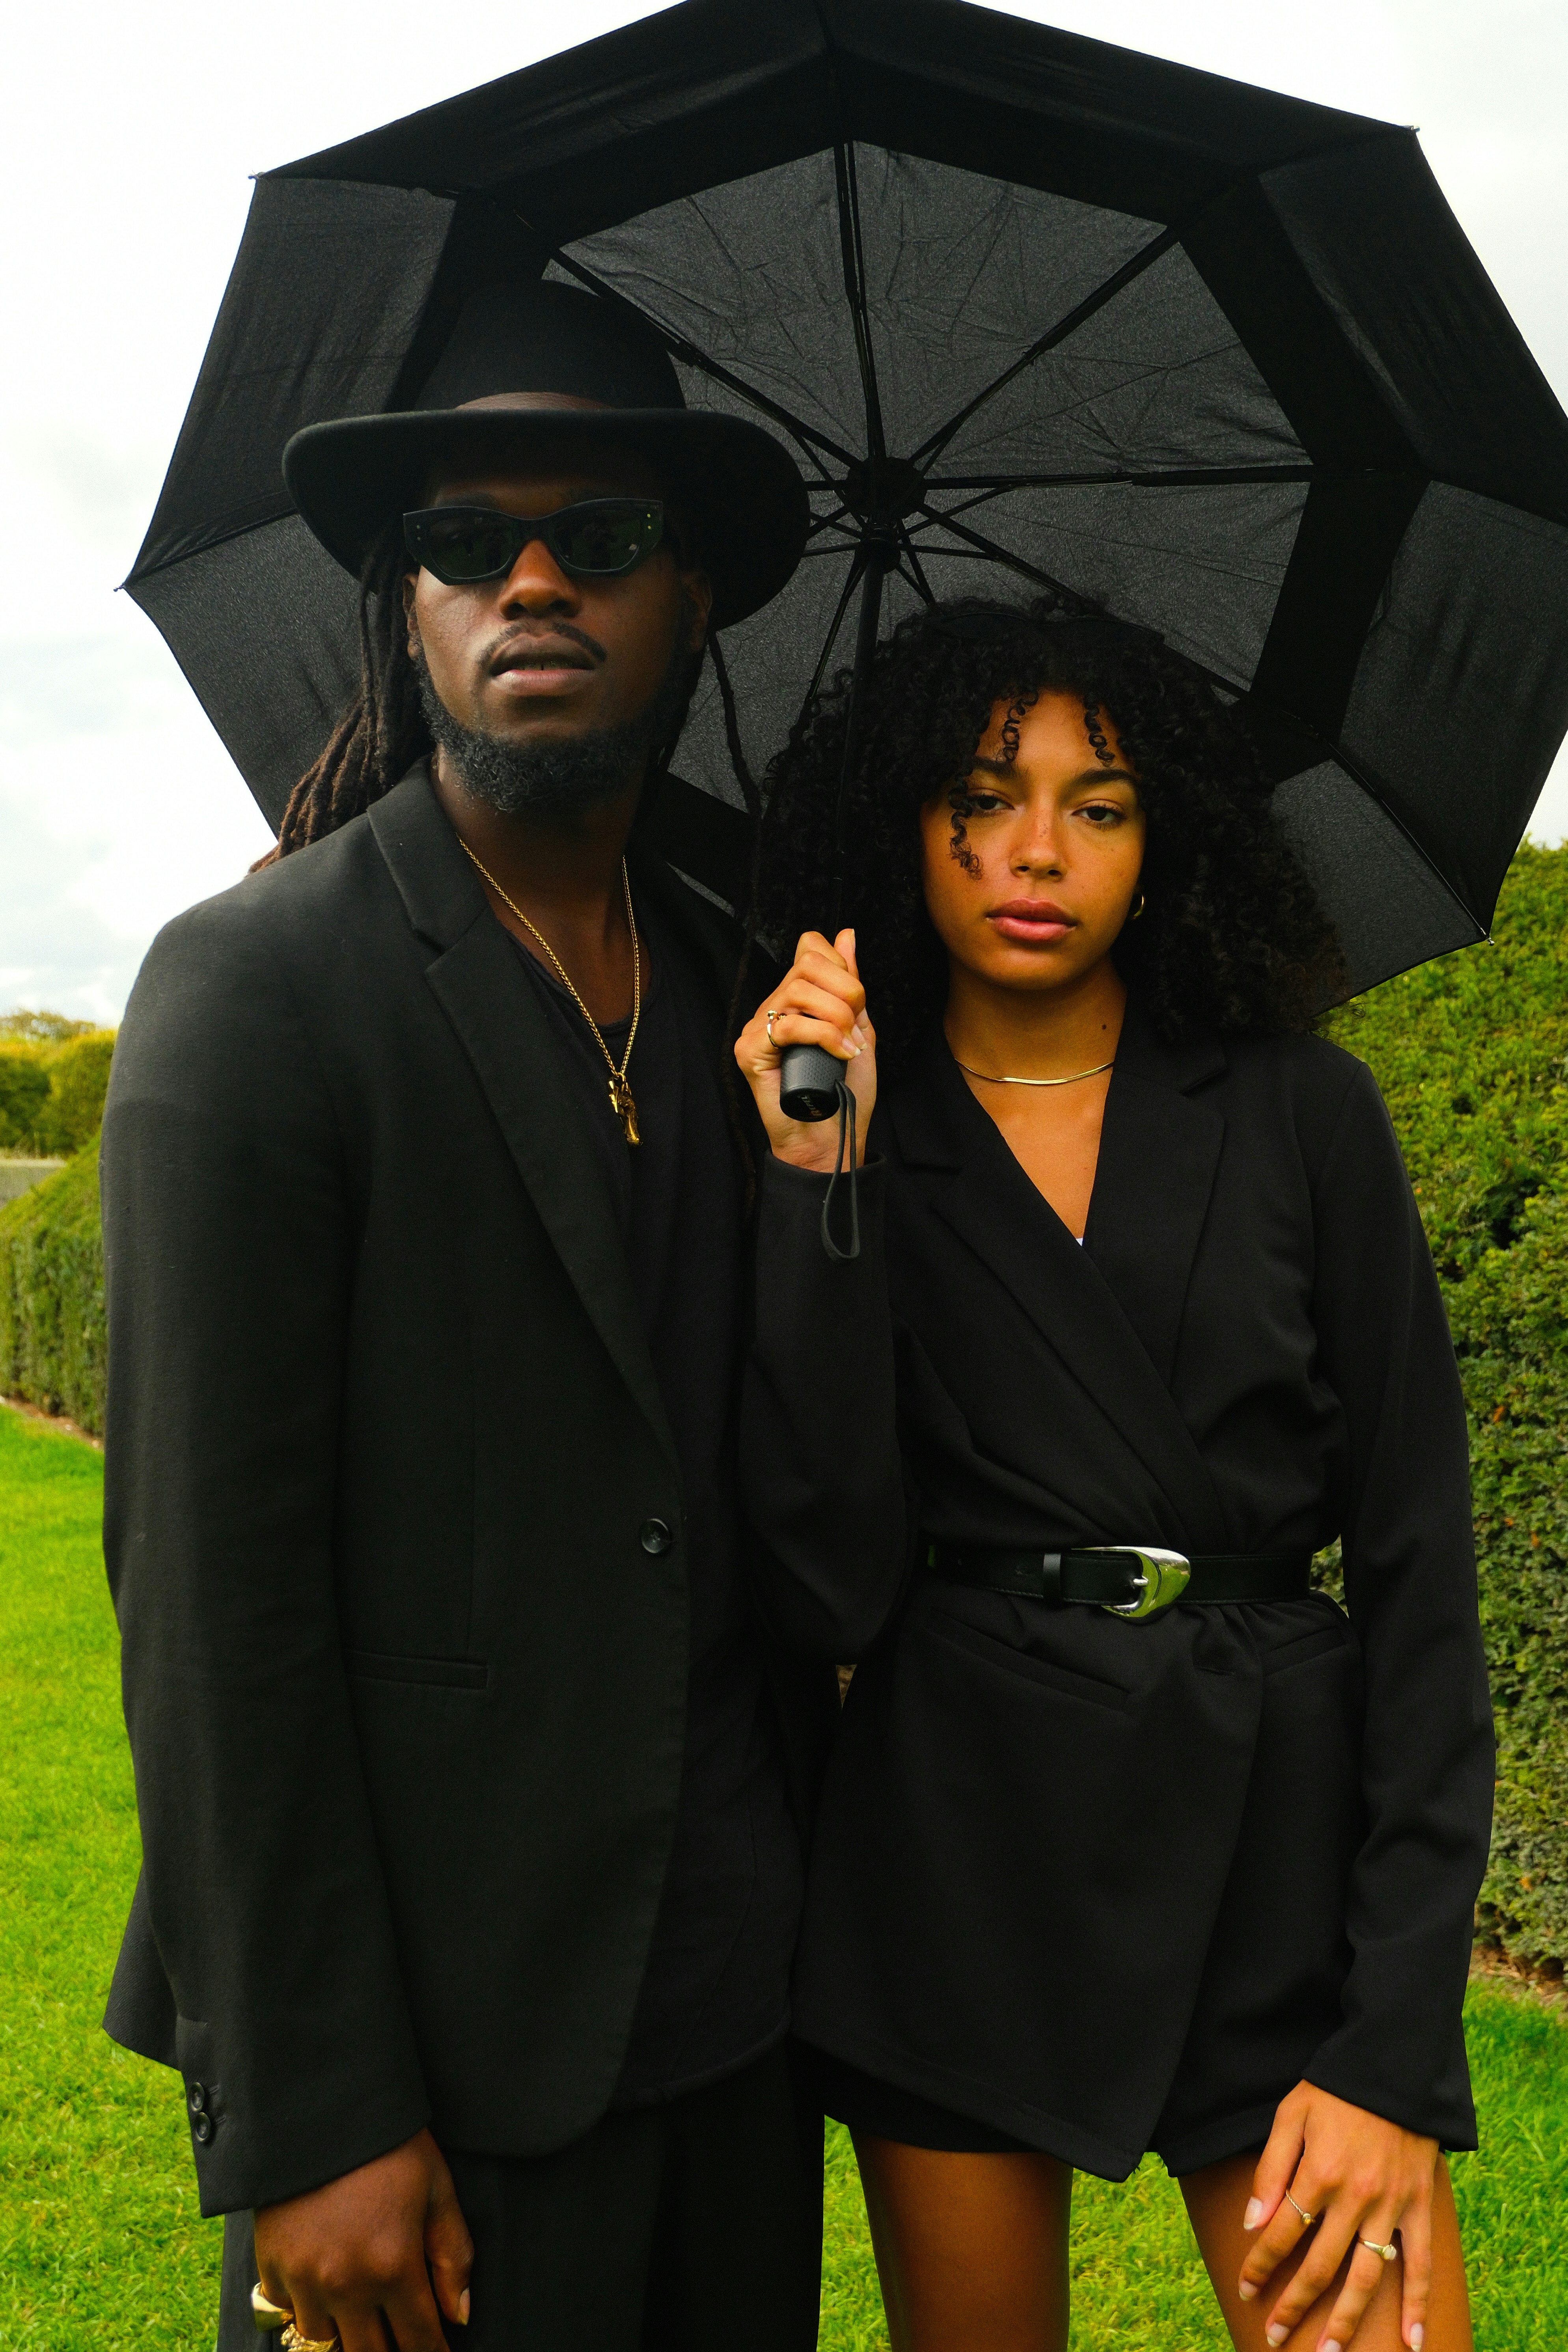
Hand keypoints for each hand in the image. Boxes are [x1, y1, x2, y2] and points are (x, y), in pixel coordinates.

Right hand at [254, 2126, 472, 2350]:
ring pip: (324, 2339)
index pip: (418, 2341)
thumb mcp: (436, 2190)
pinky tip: (320, 2282)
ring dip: (345, 2330)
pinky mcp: (270, 2266)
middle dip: (390, 2351)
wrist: (322, 2110)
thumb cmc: (389, 2145)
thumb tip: (460, 2317)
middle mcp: (346, 2284)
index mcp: (393, 2265)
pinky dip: (304, 2306)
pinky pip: (286, 2313)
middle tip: (399, 2335)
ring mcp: (303, 2278)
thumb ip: (452, 2256)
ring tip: (359, 2308)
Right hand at [735, 928, 876, 1173]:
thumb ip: (851, 985)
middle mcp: (774, 1007)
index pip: (810, 949)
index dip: (839, 964)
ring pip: (797, 991)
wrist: (832, 1139)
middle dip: (846, 991)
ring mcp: (758, 1028)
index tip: (857, 1000)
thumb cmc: (844, 1091)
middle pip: (807, 964)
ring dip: (836, 1017)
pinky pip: (787, 1025)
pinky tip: (838, 1055)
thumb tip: (847, 934)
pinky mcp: (749, 1051)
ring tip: (849, 1046)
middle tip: (857, 1029)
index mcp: (798, 999)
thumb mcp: (859, 1029)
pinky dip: (823, 1037)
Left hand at [1239, 2083, 1436, 2350]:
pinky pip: (1419, 2264)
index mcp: (1318, 2173)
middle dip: (1294, 2305)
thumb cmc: (1335, 2088)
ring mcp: (1391, 2206)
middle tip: (1275, 2336)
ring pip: (1366, 2277)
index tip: (1246, 2289)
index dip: (1260, 2265)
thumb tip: (1252, 2223)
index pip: (1281, 2234)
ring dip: (1346, 2319)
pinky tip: (1412, 2341)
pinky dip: (1417, 2304)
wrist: (1394, 2067)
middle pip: (1319, 2266)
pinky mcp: (1419, 2207)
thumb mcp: (1291, 2115)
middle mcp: (1354, 2197)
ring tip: (1328, 2351)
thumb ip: (1270, 2169)